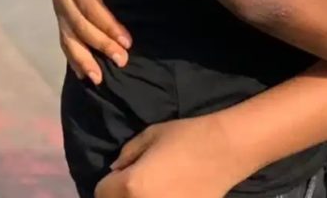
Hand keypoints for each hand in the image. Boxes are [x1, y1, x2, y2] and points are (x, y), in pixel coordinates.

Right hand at [53, 0, 131, 83]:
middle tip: (123, 61)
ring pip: (70, 39)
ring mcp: (59, 9)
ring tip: (100, 79)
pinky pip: (64, 40)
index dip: (109, 26)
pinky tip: (83, 73)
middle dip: (103, 45)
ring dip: (85, 60)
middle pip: (82, 27)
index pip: (91, 9)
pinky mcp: (60, 14)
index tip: (127, 41)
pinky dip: (73, 57)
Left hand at [95, 117, 242, 197]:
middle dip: (120, 195)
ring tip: (153, 189)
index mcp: (129, 186)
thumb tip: (115, 170)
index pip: (101, 192)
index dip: (109, 182)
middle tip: (136, 185)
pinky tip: (170, 194)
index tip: (122, 175)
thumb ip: (128, 154)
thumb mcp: (151, 135)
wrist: (225, 150)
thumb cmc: (187, 136)